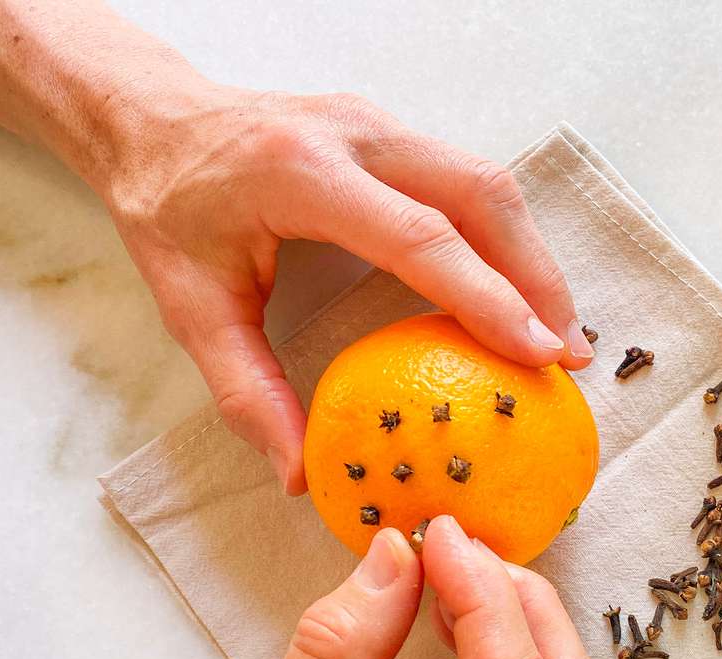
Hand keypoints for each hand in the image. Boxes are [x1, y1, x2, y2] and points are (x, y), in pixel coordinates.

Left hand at [98, 84, 594, 493]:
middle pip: (479, 194)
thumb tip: (300, 475)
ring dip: (532, 257)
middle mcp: (353, 133)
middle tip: (569, 354)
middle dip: (537, 276)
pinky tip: (518, 290)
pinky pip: (468, 179)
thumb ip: (247, 392)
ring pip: (486, 181)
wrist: (152, 120)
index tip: (539, 354)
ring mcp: (378, 123)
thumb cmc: (166, 210)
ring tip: (558, 331)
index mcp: (301, 174)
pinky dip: (506, 237)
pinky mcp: (393, 131)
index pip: (421, 237)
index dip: (489, 297)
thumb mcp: (191, 308)